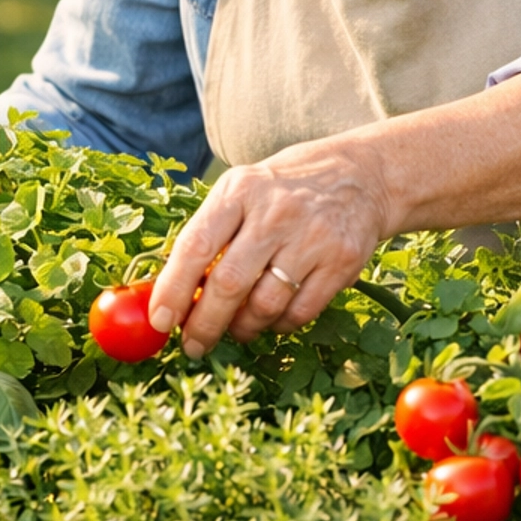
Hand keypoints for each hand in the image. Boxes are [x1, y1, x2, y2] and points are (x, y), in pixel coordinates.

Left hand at [150, 137, 394, 355]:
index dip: (172, 288)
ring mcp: (312, 237)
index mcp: (240, 190)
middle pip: (228, 283)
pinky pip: (299, 312)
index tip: (159, 320)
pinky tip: (271, 318)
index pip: (196, 245)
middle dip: (203, 324)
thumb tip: (171, 293)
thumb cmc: (284, 190)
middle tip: (192, 345)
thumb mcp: (243, 191)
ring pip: (264, 306)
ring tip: (236, 329)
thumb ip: (209, 233)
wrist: (360, 175)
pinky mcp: (341, 261)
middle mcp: (275, 212)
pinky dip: (278, 326)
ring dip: (242, 329)